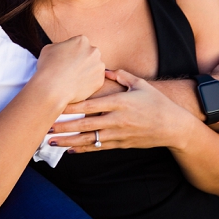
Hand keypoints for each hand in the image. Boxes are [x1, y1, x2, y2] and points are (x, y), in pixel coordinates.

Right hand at [34, 36, 107, 105]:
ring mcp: (99, 66)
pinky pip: (95, 80)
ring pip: (93, 67)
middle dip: (82, 60)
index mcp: (82, 40)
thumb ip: (61, 45)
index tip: (66, 60)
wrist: (52, 89)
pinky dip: (88, 82)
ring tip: (73, 78)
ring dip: (86, 71)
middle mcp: (94, 51)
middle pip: (89, 54)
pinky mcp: (100, 80)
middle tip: (70, 69)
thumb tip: (65, 49)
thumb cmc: (48, 67)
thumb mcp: (49, 48)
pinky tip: (76, 85)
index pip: (79, 44)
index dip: (72, 52)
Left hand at [50, 70, 192, 152]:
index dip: (71, 106)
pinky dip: (83, 149)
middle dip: (64, 126)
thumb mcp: (141, 84)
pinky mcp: (121, 144)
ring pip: (89, 139)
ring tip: (51, 141)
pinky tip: (69, 150)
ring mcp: (119, 134)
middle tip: (45, 126)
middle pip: (85, 124)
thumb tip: (104, 68)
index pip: (90, 105)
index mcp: (120, 103)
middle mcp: (117, 120)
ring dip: (69, 141)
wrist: (173, 127)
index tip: (55, 105)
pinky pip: (99, 147)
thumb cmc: (157, 102)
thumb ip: (121, 76)